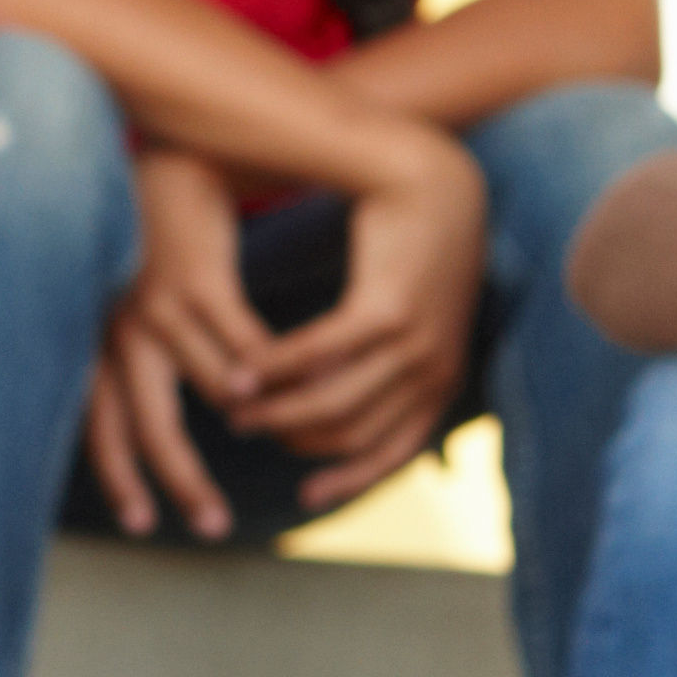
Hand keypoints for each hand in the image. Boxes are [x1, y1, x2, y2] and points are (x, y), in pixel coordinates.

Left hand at [81, 149, 257, 537]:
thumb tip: (169, 412)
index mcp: (104, 342)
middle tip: (211, 524)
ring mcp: (155, 305)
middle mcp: (119, 331)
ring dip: (249, 425)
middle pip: (146, 425)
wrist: (168, 156)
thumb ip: (148, 358)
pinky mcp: (195, 279)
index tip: (144, 524)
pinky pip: (241, 344)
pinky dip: (267, 373)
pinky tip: (293, 390)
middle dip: (179, 479)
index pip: (101, 426)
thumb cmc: (157, 238)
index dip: (120, 477)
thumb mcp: (139, 302)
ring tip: (282, 450)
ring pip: (208, 390)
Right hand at [235, 125, 479, 508]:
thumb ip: (383, 363)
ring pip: (329, 402)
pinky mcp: (385, 311)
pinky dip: (274, 370)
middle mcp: (433, 370)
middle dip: (293, 438)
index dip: (349, 480)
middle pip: (349, 433)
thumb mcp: (409, 315)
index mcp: (441, 381)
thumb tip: (338, 400)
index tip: (306, 495)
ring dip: (275, 410)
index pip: (392, 454)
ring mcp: (413, 344)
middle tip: (247, 429)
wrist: (432, 181)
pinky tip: (242, 372)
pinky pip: (316, 356)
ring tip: (235, 406)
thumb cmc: (412, 248)